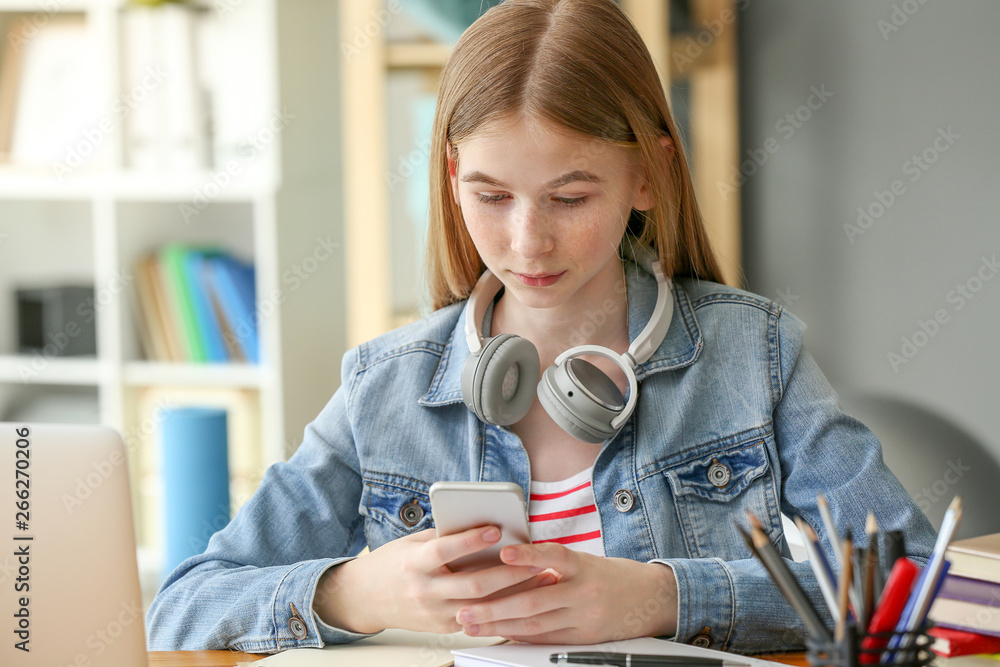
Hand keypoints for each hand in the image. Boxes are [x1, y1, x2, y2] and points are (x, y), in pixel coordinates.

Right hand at [313, 526, 553, 633]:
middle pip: (473, 584)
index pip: (445, 549)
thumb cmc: (391, 564)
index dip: (470, 539)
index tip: (495, 528)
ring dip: (513, 593)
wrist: (364, 598)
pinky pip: (477, 618)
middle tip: (534, 560)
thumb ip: (442, 535)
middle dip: (508, 573)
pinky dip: (501, 607)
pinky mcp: (443, 627)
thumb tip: (479, 522)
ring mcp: (434, 613)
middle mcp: (425, 590)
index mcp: (414, 562)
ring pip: (481, 606)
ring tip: (538, 579)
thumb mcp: (411, 542)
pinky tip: (522, 597)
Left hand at [454, 542, 677, 643]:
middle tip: (465, 609)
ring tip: (472, 625)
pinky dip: (521, 637)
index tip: (504, 552)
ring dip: (499, 626)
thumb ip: (553, 563)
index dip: (529, 555)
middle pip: (534, 601)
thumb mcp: (586, 561)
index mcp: (583, 566)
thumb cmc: (613, 575)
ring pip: (535, 625)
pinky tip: (500, 636)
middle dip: (494, 607)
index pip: (555, 556)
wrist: (652, 598)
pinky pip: (546, 639)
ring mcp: (585, 618)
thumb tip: (510, 563)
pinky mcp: (585, 637)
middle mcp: (584, 592)